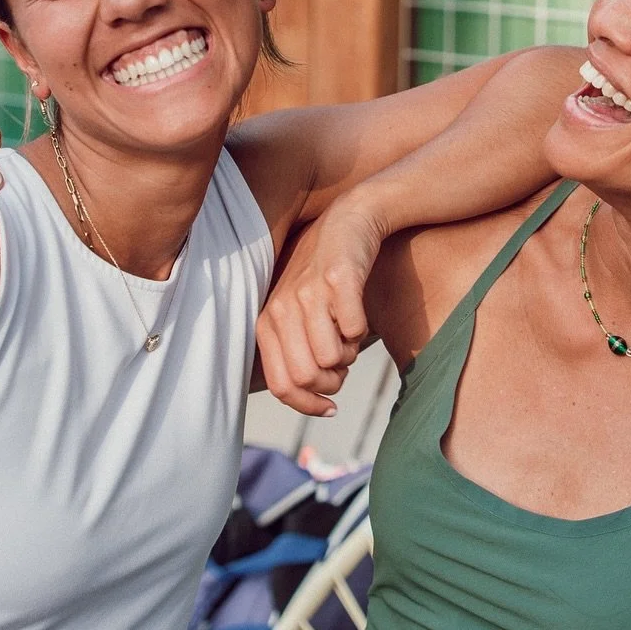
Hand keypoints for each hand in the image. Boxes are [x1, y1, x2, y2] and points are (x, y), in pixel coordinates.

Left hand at [257, 199, 387, 415]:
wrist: (350, 222)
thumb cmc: (325, 278)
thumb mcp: (298, 314)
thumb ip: (296, 353)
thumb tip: (315, 401)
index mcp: (268, 321)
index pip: (281, 385)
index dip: (308, 405)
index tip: (330, 407)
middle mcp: (282, 307)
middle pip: (307, 377)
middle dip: (333, 383)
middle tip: (344, 365)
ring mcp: (309, 292)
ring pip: (332, 358)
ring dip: (350, 355)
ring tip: (349, 334)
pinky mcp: (339, 280)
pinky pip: (355, 331)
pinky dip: (362, 332)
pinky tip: (359, 315)